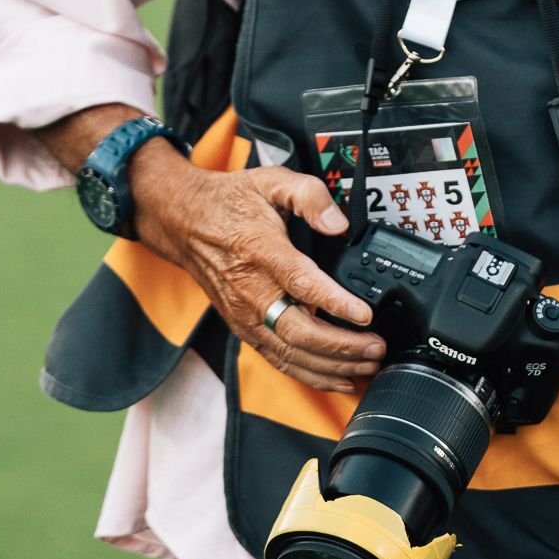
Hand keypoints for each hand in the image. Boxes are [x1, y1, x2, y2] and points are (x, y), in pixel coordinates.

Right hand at [132, 151, 385, 394]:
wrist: (182, 221)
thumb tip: (338, 222)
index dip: (335, 302)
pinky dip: (310, 375)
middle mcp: (250, 290)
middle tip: (377, 347)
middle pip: (298, 331)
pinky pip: (278, 360)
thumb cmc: (228, 203)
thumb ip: (309, 196)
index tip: (365, 314)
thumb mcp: (270, 180)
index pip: (300, 283)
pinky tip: (339, 377)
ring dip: (332, 366)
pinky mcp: (243, 328)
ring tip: (368, 365)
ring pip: (290, 354)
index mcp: (260, 251)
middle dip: (342, 346)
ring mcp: (244, 315)